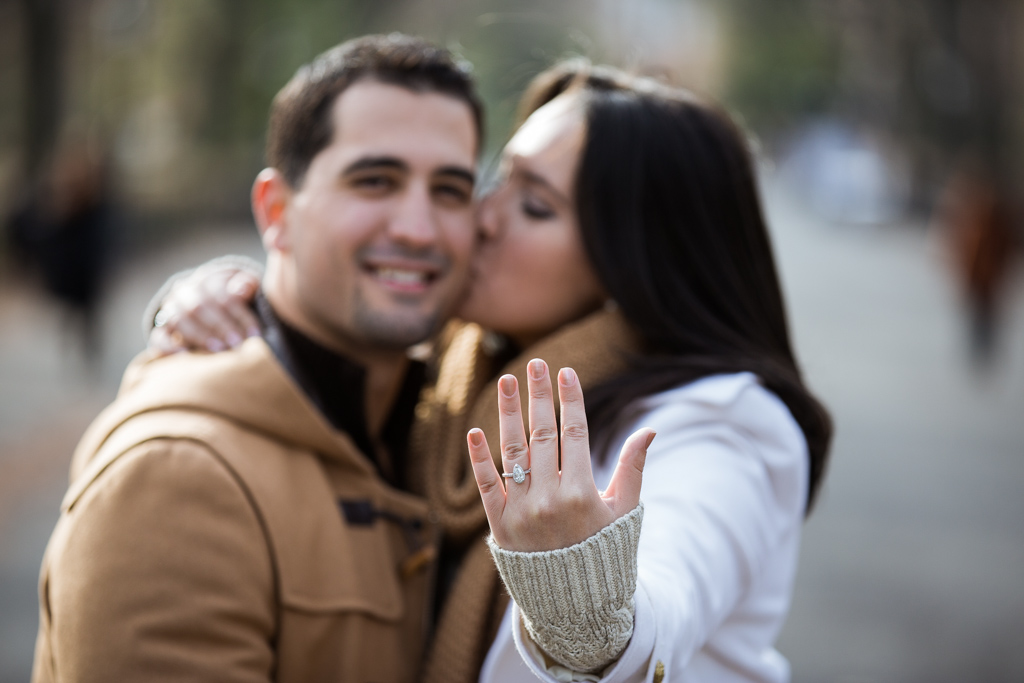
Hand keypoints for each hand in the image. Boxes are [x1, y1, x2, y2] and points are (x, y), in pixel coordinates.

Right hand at [149, 265, 260, 355]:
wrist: (212, 308)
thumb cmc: (237, 299)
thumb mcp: (247, 287)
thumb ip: (248, 285)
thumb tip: (242, 289)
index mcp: (207, 279)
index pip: (221, 294)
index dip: (240, 315)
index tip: (256, 334)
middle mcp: (185, 292)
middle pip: (198, 306)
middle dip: (220, 326)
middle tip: (238, 344)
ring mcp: (170, 310)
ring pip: (178, 320)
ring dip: (199, 335)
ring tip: (219, 350)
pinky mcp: (161, 331)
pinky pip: (159, 338)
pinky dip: (170, 348)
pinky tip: (188, 357)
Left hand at [467, 358, 654, 552]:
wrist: (574, 604)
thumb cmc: (604, 552)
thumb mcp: (624, 512)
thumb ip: (632, 469)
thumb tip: (649, 430)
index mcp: (583, 493)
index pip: (574, 433)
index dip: (569, 400)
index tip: (565, 373)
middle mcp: (550, 499)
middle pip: (542, 434)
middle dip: (539, 395)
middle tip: (534, 364)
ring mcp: (522, 511)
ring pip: (513, 451)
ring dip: (508, 413)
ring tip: (507, 381)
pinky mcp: (500, 525)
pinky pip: (488, 485)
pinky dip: (480, 459)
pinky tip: (475, 430)